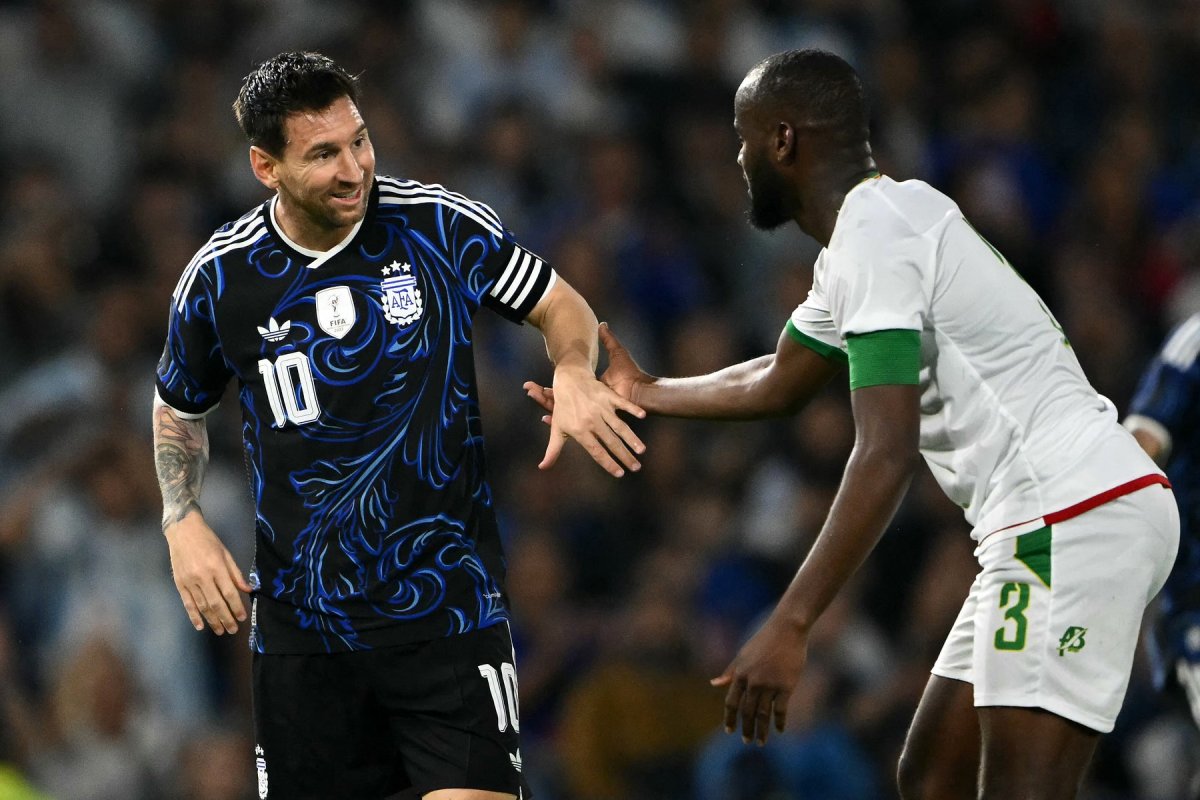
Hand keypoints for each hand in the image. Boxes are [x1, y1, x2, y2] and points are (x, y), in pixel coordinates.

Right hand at [165, 512, 251, 634]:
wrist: (183, 531)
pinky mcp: (179, 584)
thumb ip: (236, 573)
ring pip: (202, 606)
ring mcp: (189, 581)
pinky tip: (200, 626)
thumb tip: (248, 590)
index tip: (242, 617)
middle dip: (226, 618)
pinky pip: (187, 603)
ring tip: (220, 630)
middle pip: (216, 603)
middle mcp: (203, 576)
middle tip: (233, 630)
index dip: (236, 607)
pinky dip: (193, 616)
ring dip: (212, 620)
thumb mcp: (226, 553)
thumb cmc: (208, 540)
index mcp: (217, 567)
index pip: (229, 593)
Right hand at [523, 322, 653, 413]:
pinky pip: (572, 420)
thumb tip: (601, 324)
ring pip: (562, 409)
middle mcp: (586, 402)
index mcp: (589, 389)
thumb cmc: (631, 374)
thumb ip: (608, 340)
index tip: (533, 382)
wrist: (641, 391)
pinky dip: (559, 420)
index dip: (550, 385)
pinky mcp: (593, 417)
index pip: (564, 388)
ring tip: (533, 395)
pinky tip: (546, 417)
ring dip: (546, 402)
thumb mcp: (617, 353)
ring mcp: (589, 411)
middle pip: (560, 399)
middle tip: (527, 388)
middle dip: (543, 393)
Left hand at [536, 360, 646, 477]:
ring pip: (619, 426)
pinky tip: (643, 416)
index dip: (608, 464)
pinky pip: (622, 404)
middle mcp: (591, 420)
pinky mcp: (608, 396)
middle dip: (625, 456)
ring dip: (631, 438)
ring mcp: (601, 408)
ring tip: (641, 451)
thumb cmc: (562, 407)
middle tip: (636, 468)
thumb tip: (543, 467)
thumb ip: (553, 450)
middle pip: (611, 442)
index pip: (596, 451)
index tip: (620, 474)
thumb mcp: (557, 429)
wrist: (569, 379)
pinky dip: (632, 409)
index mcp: (580, 431)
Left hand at [711, 613, 808, 745]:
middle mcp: (752, 681)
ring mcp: (769, 684)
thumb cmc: (764, 641)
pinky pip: (780, 710)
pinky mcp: (786, 686)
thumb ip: (730, 672)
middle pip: (746, 712)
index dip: (729, 718)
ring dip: (761, 731)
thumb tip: (714, 684)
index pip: (731, 702)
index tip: (729, 731)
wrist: (787, 629)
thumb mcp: (742, 654)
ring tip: (760, 742)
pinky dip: (779, 723)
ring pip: (762, 714)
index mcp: (740, 674)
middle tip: (746, 741)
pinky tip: (779, 730)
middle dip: (745, 728)